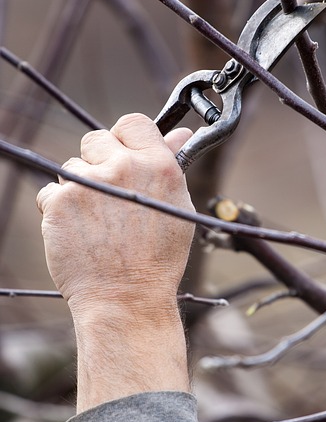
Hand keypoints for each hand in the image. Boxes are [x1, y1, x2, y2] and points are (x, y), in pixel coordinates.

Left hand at [37, 113, 194, 410]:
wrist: (126, 299)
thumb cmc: (157, 257)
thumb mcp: (176, 206)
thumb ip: (171, 164)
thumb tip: (178, 134)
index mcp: (157, 165)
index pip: (133, 122)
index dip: (125, 137)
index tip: (122, 155)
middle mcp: (123, 167)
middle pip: (96, 138)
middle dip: (98, 161)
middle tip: (108, 194)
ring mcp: (88, 182)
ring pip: (72, 167)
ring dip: (79, 187)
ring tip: (96, 222)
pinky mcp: (59, 201)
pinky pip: (51, 192)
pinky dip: (59, 209)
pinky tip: (78, 232)